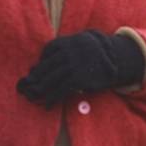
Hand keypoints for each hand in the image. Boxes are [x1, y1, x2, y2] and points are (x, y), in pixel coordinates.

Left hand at [17, 30, 145, 107]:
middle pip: (46, 66)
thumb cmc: (98, 52)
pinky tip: (48, 104)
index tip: (35, 72)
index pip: (48, 50)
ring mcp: (72, 65)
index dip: (41, 62)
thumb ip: (67, 49)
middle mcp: (68, 52)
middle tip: (26, 87)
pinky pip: (61, 89)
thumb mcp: (83, 42)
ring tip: (34, 97)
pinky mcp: (78, 78)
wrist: (118, 59)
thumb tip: (44, 60)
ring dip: (41, 90)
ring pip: (51, 79)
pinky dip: (53, 98)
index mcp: (68, 41)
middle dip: (36, 78)